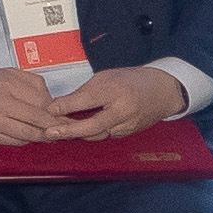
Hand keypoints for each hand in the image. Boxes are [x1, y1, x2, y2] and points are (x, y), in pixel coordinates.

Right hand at [0, 68, 66, 145]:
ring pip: (29, 134)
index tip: (64, 114)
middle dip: (55, 126)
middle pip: (38, 119)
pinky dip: (27, 140)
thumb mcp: (5, 74)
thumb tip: (52, 102)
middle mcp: (0, 103)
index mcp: (6, 84)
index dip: (56, 110)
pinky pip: (16, 142)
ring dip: (44, 136)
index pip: (42, 100)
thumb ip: (31, 83)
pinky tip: (31, 136)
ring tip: (52, 135)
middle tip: (65, 128)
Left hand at [45, 65, 188, 138]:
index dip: (66, 106)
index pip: (86, 100)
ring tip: (58, 132)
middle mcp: (123, 109)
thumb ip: (84, 92)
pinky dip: (92, 133)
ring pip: (97, 134)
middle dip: (68, 131)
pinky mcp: (128, 133)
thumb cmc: (132, 80)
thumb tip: (60, 104)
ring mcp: (127, 124)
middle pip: (92, 126)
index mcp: (115, 90)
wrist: (162, 91)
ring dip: (78, 133)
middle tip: (50, 133)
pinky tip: (79, 130)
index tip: (50, 109)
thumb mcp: (106, 77)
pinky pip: (105, 135)